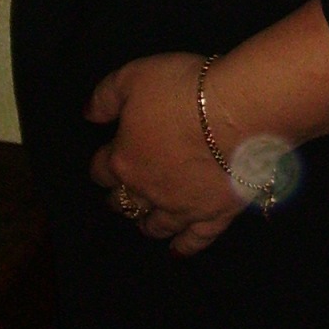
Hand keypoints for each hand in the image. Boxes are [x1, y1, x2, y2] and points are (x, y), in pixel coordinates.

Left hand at [86, 52, 248, 256]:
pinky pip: (195, 240)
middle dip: (120, 196)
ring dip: (146, 222)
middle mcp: (148, 191)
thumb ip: (105, 97)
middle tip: (123, 191)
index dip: (102, 164)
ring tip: (145, 222)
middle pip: (124, 201)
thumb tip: (89, 115)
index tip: (107, 157)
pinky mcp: (214, 216)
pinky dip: (184, 247)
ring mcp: (181, 208)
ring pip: (155, 225)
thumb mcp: (133, 77)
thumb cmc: (182, 90)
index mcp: (124, 159)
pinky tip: (177, 251)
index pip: (101, 170)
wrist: (239, 112)